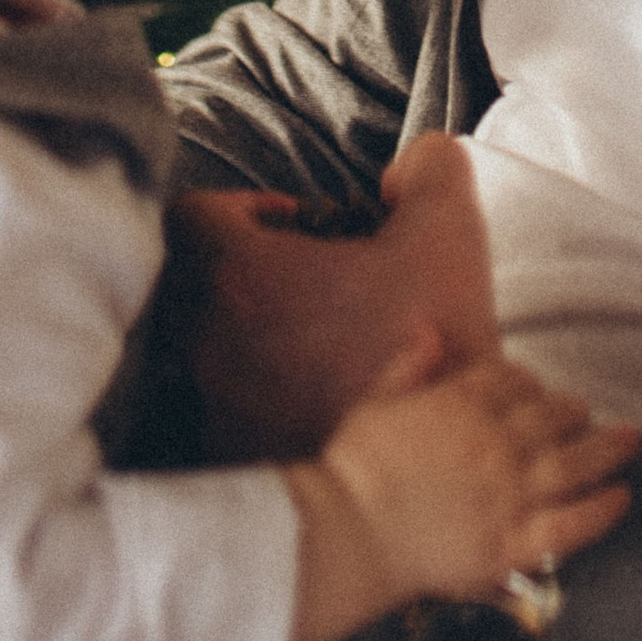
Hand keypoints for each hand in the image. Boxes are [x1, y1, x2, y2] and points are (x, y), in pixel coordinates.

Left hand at [179, 132, 498, 461]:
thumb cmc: (429, 350)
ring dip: (250, 336)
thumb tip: (414, 163)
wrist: (435, 477)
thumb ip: (430, 170)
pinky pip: (221, 412)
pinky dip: (257, 399)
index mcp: (238, 277)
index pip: (192, 215)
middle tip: (314, 283)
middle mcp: (204, 342)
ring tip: (319, 344)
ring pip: (205, 348)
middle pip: (193, 281)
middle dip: (247, 272)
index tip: (299, 226)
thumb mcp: (448, 235)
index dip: (244, 207)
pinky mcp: (229, 465)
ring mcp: (210, 410)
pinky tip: (317, 402)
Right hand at [286, 332, 637, 640]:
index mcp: (461, 403)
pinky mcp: (511, 543)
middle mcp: (494, 443)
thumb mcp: (376, 400)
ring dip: (606, 449)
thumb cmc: (355, 469)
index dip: (528, 383)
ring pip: (572, 464)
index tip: (535, 390)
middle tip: (586, 412)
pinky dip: (602, 510)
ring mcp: (508, 493)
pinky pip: (571, 524)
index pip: (511, 381)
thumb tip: (429, 329)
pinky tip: (622, 497)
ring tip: (630, 441)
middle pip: (550, 416)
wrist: (348, 533)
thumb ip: (410, 365)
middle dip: (572, 410)